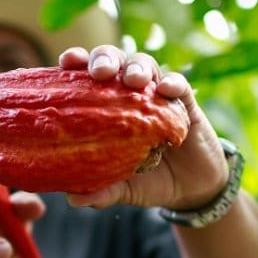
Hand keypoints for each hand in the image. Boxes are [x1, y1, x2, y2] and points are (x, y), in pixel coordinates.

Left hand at [58, 45, 228, 210]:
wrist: (190, 190)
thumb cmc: (147, 181)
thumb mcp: (123, 190)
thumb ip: (102, 192)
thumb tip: (73, 199)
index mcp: (105, 106)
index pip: (86, 75)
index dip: (76, 63)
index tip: (67, 62)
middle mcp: (129, 93)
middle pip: (115, 59)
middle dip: (106, 58)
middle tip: (101, 72)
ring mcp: (157, 95)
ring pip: (145, 65)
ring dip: (137, 68)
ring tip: (133, 80)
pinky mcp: (185, 104)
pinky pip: (180, 86)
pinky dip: (173, 84)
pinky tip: (166, 90)